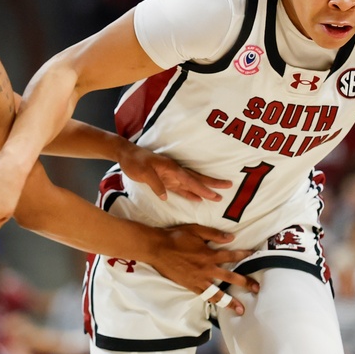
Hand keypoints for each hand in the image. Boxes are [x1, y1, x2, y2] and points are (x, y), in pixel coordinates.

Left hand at [117, 142, 231, 201]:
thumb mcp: (143, 173)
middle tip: (228, 187)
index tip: (215, 194)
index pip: (190, 180)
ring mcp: (171, 176)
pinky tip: (197, 199)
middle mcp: (175, 171)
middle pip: (196, 179)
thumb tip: (165, 197)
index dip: (202, 188)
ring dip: (204, 190)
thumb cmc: (134, 162)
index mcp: (171, 168)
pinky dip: (190, 193)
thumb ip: (155, 184)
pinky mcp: (166, 180)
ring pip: (191, 183)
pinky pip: (182, 188)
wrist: (126, 154)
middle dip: (212, 185)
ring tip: (217, 196)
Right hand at [149, 224, 258, 314]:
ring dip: (230, 301)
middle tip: (257, 289)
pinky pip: (204, 295)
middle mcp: (206, 269)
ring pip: (218, 293)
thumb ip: (214, 234)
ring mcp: (198, 280)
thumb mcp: (196, 230)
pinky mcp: (190, 286)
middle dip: (245, 283)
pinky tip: (218, 305)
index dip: (244, 255)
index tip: (254, 256)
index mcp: (209, 254)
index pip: (231, 256)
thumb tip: (231, 238)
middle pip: (230, 278)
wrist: (157, 249)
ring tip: (241, 309)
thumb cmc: (176, 237)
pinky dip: (212, 301)